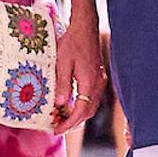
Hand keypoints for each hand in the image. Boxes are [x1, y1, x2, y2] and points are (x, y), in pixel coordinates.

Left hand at [53, 8, 105, 132]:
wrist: (85, 28)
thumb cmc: (73, 42)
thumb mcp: (63, 62)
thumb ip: (63, 84)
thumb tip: (60, 104)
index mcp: (89, 83)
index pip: (81, 112)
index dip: (69, 123)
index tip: (57, 129)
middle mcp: (97, 84)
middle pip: (88, 112)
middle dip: (73, 122)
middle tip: (58, 126)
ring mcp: (100, 80)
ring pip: (91, 106)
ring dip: (78, 115)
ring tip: (62, 117)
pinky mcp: (98, 76)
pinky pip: (92, 98)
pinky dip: (82, 105)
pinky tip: (71, 104)